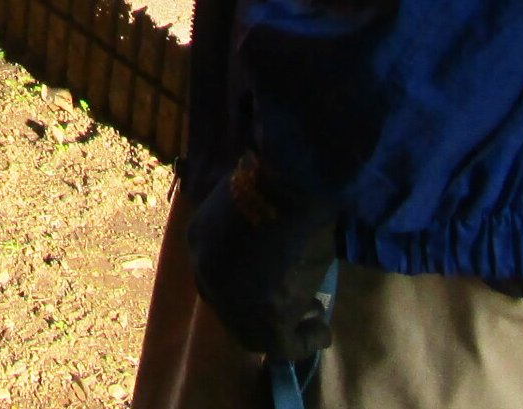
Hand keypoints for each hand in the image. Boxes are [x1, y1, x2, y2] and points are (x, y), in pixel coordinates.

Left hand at [185, 155, 335, 360]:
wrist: (291, 181)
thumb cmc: (275, 179)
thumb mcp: (250, 197)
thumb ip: (252, 221)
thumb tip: (273, 230)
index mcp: (198, 239)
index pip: (215, 273)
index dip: (241, 283)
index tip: (269, 284)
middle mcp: (206, 273)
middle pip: (230, 306)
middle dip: (260, 310)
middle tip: (293, 306)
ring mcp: (231, 301)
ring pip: (255, 330)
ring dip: (287, 330)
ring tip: (316, 317)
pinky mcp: (264, 320)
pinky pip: (285, 343)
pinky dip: (306, 341)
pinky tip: (324, 332)